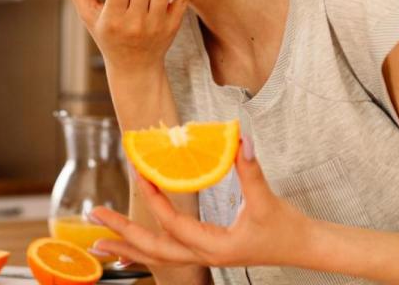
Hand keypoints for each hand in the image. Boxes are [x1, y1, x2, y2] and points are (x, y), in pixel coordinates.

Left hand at [87, 137, 313, 268]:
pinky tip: (128, 254)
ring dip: (127, 249)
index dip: (154, 199)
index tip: (138, 175)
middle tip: (94, 217)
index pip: (174, 224)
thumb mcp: (267, 198)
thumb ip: (250, 169)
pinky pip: (167, 257)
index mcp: (215, 245)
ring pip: (157, 258)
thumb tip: (240, 139)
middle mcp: (204, 256)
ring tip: (98, 243)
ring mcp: (204, 258)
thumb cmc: (287, 227)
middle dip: (122, 234)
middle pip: (153, 250)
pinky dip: (144, 254)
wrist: (304, 248)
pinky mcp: (205, 253)